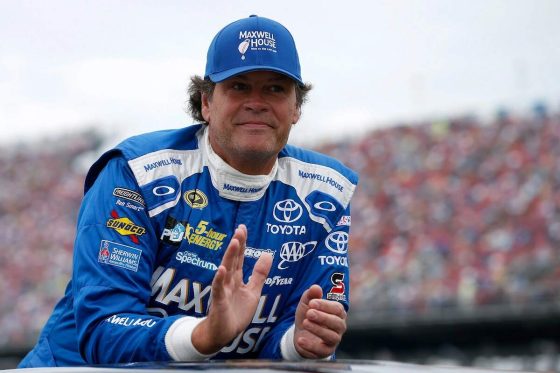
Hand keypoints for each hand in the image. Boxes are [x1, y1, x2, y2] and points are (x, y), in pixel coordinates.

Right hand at [192, 224, 272, 353]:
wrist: (224, 333)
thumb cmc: (236, 312)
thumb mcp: (253, 291)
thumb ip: (259, 274)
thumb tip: (268, 254)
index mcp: (236, 278)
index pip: (239, 257)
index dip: (242, 243)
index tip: (243, 228)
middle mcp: (228, 281)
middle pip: (233, 259)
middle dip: (237, 244)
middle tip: (240, 229)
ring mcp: (223, 290)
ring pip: (226, 270)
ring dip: (229, 256)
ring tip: (234, 242)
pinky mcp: (219, 302)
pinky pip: (219, 289)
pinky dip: (220, 279)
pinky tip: (221, 269)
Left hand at [293, 284, 346, 358]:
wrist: (301, 334)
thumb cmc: (308, 316)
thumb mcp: (307, 304)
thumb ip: (311, 295)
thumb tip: (315, 287)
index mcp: (338, 313)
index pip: (337, 308)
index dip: (325, 305)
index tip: (312, 303)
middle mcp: (339, 327)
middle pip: (337, 323)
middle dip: (323, 317)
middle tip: (309, 313)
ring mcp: (334, 340)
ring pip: (332, 336)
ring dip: (318, 329)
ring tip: (305, 323)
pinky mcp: (326, 351)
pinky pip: (322, 350)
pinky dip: (311, 346)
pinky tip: (301, 339)